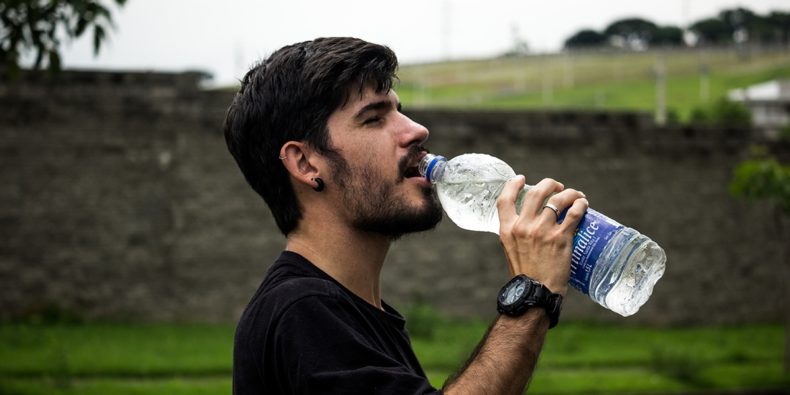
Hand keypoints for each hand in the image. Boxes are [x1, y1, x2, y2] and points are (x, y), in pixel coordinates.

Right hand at [496, 176, 587, 295]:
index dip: (512, 184)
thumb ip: (517, 235)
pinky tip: (583, 204)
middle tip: (557, 187)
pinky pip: (574, 213)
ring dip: (569, 193)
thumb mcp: (511, 251)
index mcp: (507, 230)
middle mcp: (523, 227)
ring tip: (576, 195)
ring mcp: (542, 231)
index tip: (521, 179)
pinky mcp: (561, 238)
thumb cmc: (525, 276)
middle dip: (549, 184)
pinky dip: (580, 205)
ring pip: (558, 199)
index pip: (504, 199)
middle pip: (536, 193)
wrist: (535, 294)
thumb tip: (529, 223)